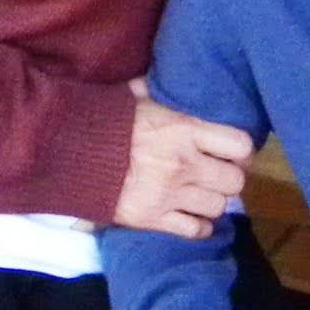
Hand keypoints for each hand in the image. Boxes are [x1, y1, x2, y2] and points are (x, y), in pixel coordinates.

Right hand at [113, 81, 252, 237]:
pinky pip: (195, 230)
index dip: (242, 151)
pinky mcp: (154, 220)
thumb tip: (163, 79)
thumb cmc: (101, 121)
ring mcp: (170, 195)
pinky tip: (192, 216)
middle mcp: (184, 165)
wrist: (66, 155)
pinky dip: (198, 225)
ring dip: (213, 201)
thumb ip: (156, 91)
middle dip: (230, 178)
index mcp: (184, 130)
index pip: (240, 145)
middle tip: (219, 174)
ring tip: (203, 194)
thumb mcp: (133, 97)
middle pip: (234, 181)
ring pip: (219, 207)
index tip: (236, 152)